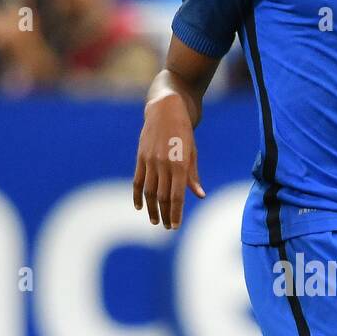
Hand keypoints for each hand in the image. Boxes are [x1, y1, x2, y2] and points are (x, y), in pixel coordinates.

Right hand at [133, 93, 204, 229]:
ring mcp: (150, 160)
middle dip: (164, 214)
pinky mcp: (141, 157)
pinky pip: (137, 180)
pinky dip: (137, 195)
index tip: (175, 226)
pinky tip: (139, 206)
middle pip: (162, 196)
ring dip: (151, 208)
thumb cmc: (184, 132)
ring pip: (149, 191)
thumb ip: (193, 175)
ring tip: (154, 220)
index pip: (176, 196)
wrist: (166, 108)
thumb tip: (199, 195)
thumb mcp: (193, 152)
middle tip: (166, 227)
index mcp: (180, 164)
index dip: (175, 213)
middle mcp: (164, 164)